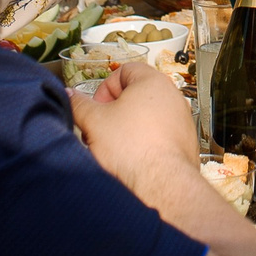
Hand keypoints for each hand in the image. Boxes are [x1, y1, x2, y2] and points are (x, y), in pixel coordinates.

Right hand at [73, 60, 199, 191]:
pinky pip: (159, 135)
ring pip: (146, 117)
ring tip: (113, 148)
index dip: (105, 88)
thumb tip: (71, 96)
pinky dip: (143, 143)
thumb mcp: (94, 122)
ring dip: (126, 129)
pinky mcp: (184, 142)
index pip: (125, 71)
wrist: (161, 184)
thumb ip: (79, 104)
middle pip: (135, 96)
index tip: (96, 108)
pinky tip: (131, 159)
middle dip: (113, 113)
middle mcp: (172, 97)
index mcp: (153, 82)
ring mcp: (181, 120)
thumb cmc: (133, 149)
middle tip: (100, 130)